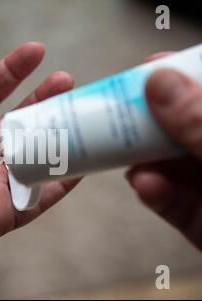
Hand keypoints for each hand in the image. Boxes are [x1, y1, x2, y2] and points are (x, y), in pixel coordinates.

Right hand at [126, 53, 201, 250]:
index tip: (151, 67)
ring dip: (145, 160)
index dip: (182, 74)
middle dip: (150, 122)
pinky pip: (171, 200)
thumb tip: (160, 81)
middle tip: (121, 115)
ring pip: (170, 165)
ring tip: (130, 157)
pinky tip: (145, 184)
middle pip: (183, 127)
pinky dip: (154, 192)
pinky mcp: (199, 218)